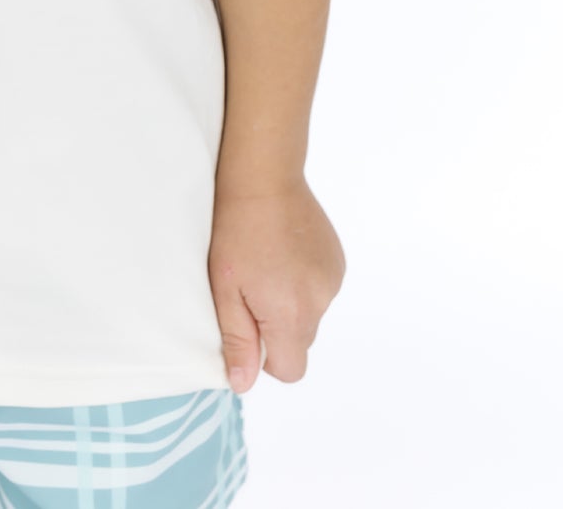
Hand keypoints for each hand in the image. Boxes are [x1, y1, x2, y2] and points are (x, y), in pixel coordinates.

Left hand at [207, 174, 345, 391]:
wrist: (264, 176)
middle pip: (301, 342)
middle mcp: (321, 301)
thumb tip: (244, 385)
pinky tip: (284, 252)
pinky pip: (320, 289)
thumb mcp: (225, 288)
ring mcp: (333, 279)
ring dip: (291, 302)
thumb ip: (238, 340)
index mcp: (293, 314)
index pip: (290, 370)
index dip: (266, 357)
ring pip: (311, 313)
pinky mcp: (337, 260)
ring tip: (267, 264)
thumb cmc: (235, 231)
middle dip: (278, 327)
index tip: (248, 323)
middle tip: (251, 288)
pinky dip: (303, 281)